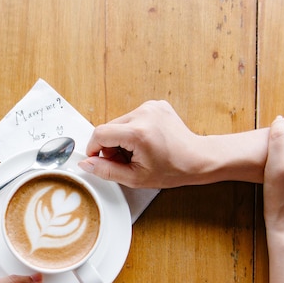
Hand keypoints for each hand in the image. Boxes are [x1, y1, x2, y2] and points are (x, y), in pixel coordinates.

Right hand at [78, 100, 200, 187]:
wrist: (198, 159)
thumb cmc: (172, 170)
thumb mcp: (135, 178)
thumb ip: (106, 171)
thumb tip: (86, 164)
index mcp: (138, 132)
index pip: (100, 133)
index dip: (94, 148)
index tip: (97, 159)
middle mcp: (144, 114)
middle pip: (109, 127)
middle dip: (110, 146)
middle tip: (125, 160)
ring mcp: (150, 106)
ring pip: (119, 123)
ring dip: (121, 138)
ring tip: (137, 152)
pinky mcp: (155, 104)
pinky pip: (132, 118)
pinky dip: (132, 130)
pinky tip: (145, 142)